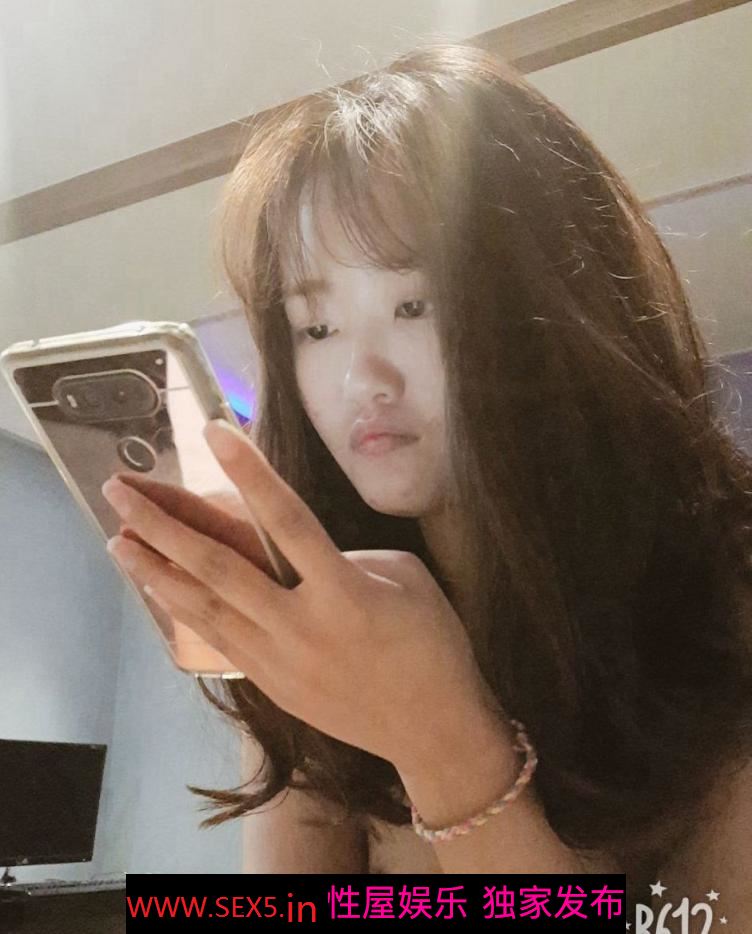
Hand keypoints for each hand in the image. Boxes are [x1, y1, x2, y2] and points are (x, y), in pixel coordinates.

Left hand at [101, 419, 496, 773]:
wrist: (432, 730)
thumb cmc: (432, 645)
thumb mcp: (405, 580)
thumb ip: (349, 559)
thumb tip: (302, 554)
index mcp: (344, 593)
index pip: (286, 519)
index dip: (249, 473)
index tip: (214, 432)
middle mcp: (299, 625)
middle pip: (218, 567)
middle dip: (163, 526)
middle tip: (119, 492)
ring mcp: (278, 660)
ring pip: (203, 608)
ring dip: (155, 571)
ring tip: (116, 540)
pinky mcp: (269, 685)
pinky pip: (217, 638)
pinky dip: (183, 609)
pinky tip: (159, 588)